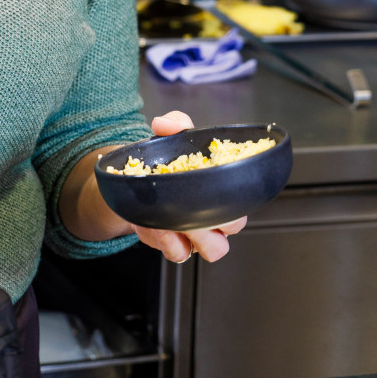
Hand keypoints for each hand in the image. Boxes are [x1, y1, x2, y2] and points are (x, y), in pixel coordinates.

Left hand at [132, 109, 246, 264]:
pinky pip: (180, 254)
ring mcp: (194, 233)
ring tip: (172, 219)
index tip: (212, 188)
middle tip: (191, 208)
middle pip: (232, 231)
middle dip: (214, 222)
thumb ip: (174, 123)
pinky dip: (169, 242)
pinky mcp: (173, 244)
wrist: (134, 179)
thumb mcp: (171, 137)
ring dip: (194, 237)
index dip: (234, 203)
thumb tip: (166, 124)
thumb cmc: (163, 159)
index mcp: (221, 192)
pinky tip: (157, 225)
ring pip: (212, 250)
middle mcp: (212, 216)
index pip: (241, 206)